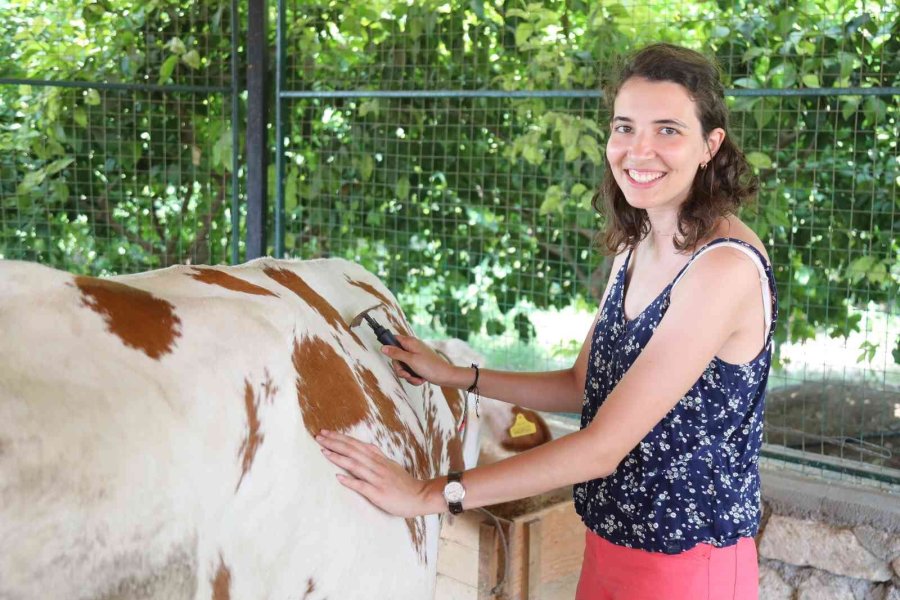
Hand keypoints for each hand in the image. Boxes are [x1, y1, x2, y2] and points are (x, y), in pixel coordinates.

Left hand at [315, 430, 431, 517]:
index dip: (341, 438)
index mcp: (379, 459)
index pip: (356, 445)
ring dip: (338, 457)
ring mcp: (377, 479)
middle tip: (319, 436)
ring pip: (355, 465)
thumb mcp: (391, 465)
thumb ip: (377, 457)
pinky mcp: (378, 493)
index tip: (327, 432)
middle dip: (335, 443)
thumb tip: (365, 449)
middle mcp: (377, 466)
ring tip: (324, 451)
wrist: (420, 496)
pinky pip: (362, 486)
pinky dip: (350, 481)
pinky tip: (338, 477)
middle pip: (353, 451)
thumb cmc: (405, 483)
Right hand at [382, 334, 457, 386]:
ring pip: (403, 366)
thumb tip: (383, 347)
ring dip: (408, 375)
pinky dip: (413, 377)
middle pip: (396, 358)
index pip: (394, 339)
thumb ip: (396, 353)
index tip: (391, 357)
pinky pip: (410, 371)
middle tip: (407, 373)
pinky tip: (420, 379)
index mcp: (410, 342)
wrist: (445, 376)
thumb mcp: (411, 360)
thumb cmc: (431, 366)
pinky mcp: (418, 365)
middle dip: (401, 369)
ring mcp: (415, 357)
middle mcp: (412, 348)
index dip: (389, 347)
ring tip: (416, 377)